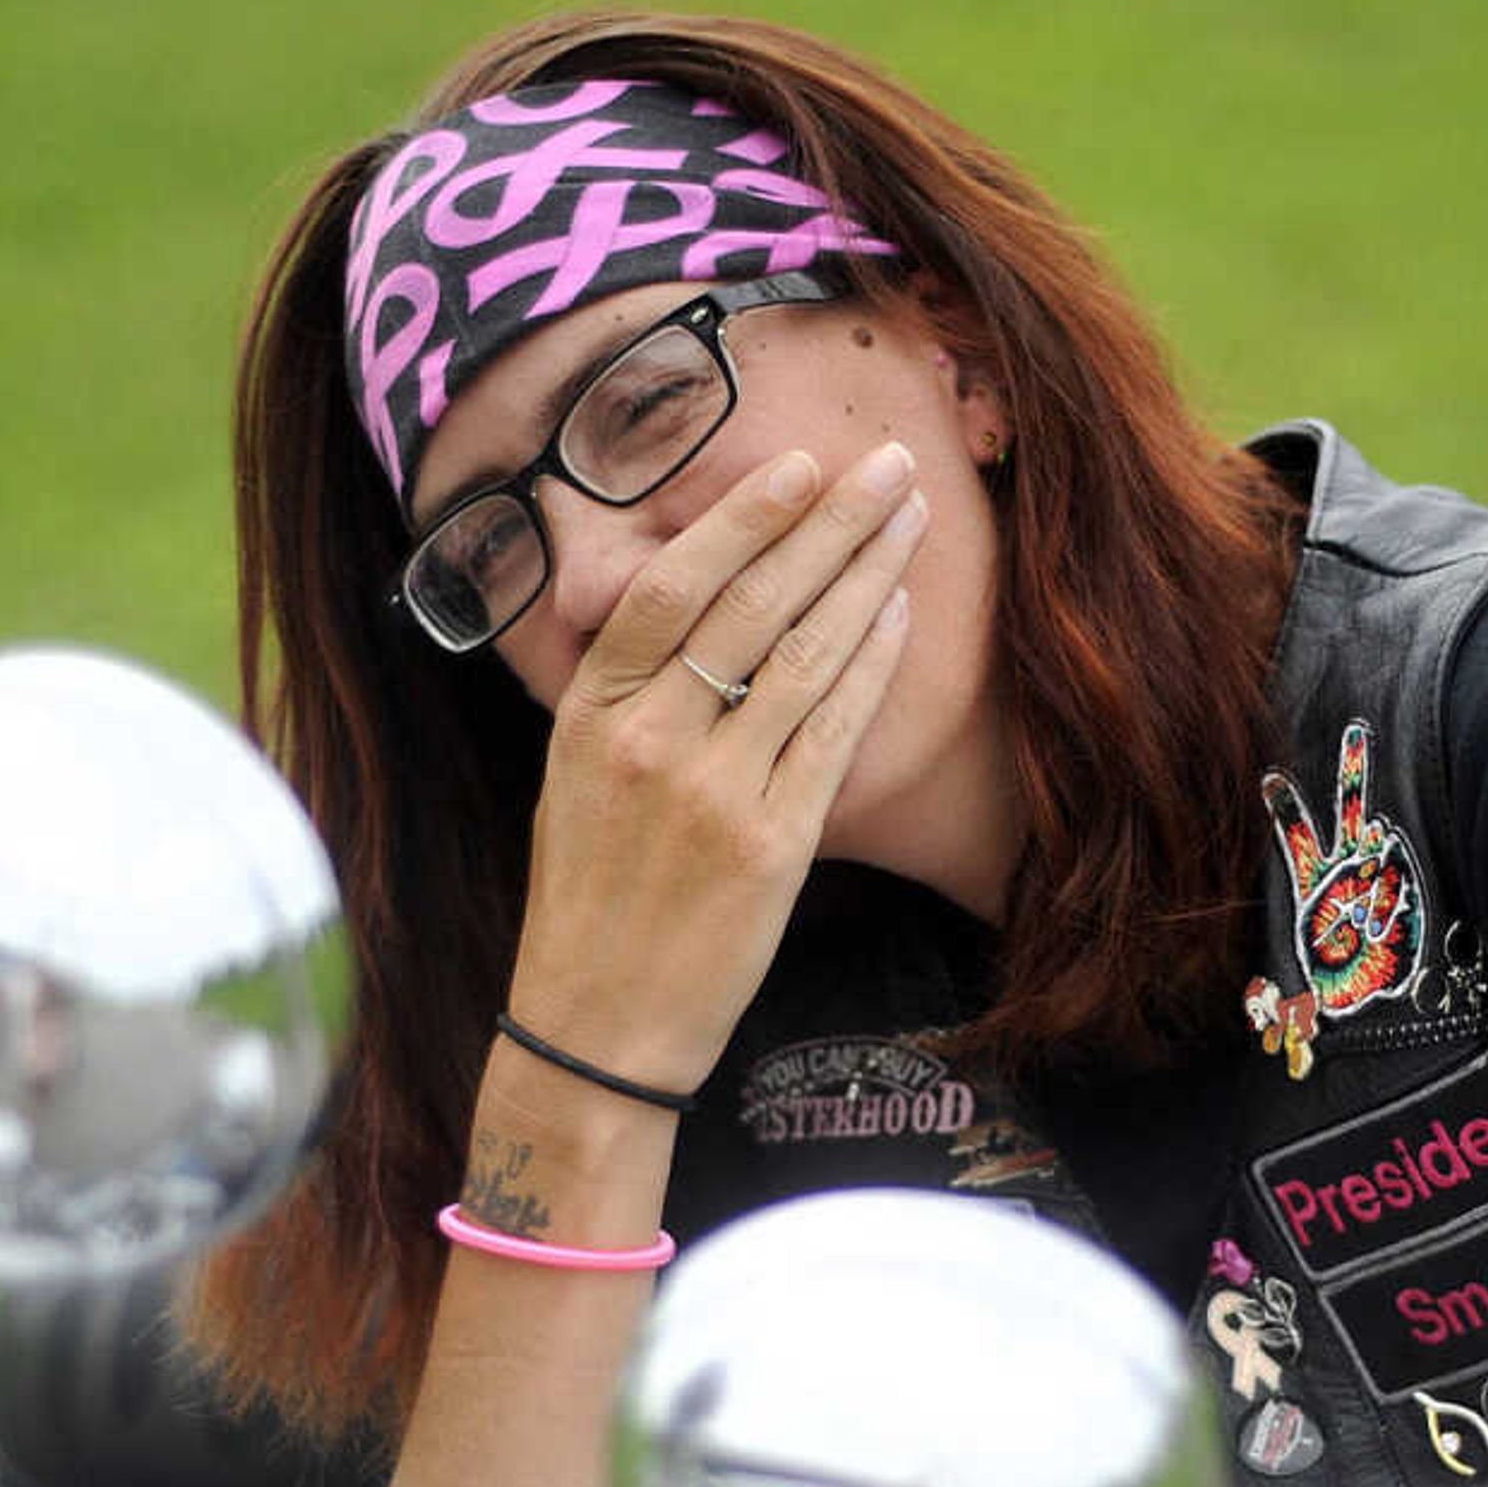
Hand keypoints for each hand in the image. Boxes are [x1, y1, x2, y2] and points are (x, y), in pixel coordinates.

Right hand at [506, 440, 928, 1089]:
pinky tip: (899, 612)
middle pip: (754, 604)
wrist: (597, 1023)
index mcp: (591, 713)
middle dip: (829, 522)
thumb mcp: (575, 778)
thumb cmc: (591, 900)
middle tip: (887, 463)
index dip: (741, 519)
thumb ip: (628, 695)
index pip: (672, 588)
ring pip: (805, 654)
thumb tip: (698, 606)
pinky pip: (833, 729)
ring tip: (912, 518)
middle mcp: (649, 739)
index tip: (797, 465)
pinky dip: (870, 662)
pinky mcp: (771, 842)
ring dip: (868, 574)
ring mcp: (713, 790)